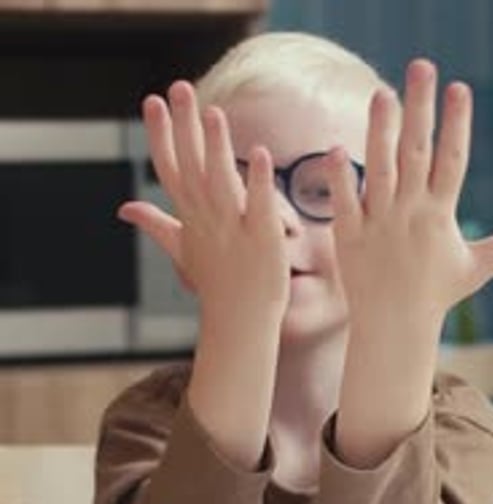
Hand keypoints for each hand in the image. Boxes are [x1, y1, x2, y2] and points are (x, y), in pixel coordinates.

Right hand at [118, 81, 288, 323]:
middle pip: (191, 168)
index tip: (151, 101)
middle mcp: (207, 220)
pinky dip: (259, 183)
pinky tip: (260, 153)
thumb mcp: (181, 251)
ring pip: (222, 184)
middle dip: (183, 128)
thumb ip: (156, 224)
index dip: (160, 135)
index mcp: (189, 218)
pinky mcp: (264, 242)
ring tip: (213, 112)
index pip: (169, 169)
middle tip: (177, 88)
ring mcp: (234, 231)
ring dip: (216, 148)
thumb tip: (125, 209)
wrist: (240, 322)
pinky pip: (260, 208)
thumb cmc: (214, 285)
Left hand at [328, 58, 492, 335]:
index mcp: (439, 215)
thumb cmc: (435, 295)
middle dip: (420, 109)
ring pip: (379, 170)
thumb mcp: (474, 267)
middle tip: (421, 67)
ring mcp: (379, 224)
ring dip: (380, 131)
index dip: (456, 124)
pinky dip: (340, 179)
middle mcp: (409, 214)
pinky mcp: (350, 237)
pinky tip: (334, 149)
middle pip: (416, 153)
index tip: (459, 88)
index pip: (452, 161)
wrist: (394, 326)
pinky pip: (344, 203)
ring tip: (382, 93)